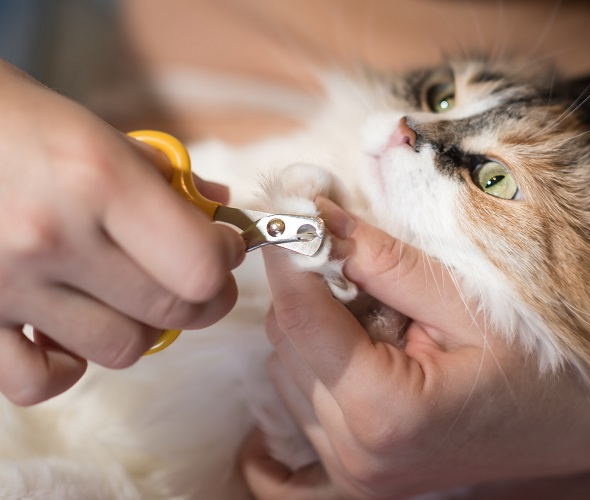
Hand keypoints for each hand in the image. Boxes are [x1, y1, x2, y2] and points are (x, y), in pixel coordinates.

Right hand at [0, 60, 244, 405]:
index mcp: (97, 179)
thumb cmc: (16, 123)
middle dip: (204, 298)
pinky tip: (66, 334)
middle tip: (196, 280)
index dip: (226, 259)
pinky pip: (37, 383)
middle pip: (172, 312)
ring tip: (124, 296)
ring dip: (140, 327)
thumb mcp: (97, 131)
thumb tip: (220, 211)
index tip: (224, 247)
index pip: (200, 265)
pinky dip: (65, 368)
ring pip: (121, 349)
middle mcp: (53, 238)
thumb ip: (164, 176)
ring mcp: (7, 284)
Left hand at [242, 197, 589, 497]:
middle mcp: (359, 456)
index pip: (300, 318)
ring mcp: (357, 474)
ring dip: (321, 327)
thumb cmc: (544, 358)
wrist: (587, 422)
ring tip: (388, 315)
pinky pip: (304, 401)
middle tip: (361, 260)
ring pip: (289, 370)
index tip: (293, 212)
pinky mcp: (359, 476)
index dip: (293, 256)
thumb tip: (317, 219)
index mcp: (388, 412)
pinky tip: (375, 347)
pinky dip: (326, 361)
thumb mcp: (469, 299)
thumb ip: (384, 262)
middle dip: (312, 290)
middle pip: (288, 344)